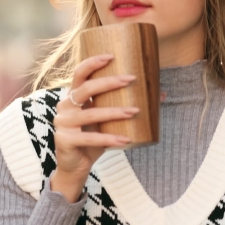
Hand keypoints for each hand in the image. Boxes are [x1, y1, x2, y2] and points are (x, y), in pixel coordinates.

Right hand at [52, 54, 137, 201]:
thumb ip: (126, 106)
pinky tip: (126, 139)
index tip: (112, 56)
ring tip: (135, 111)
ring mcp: (63, 123)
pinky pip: (91, 138)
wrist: (75, 168)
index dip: (93, 63)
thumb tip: (161, 94)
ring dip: (115, 112)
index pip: (79, 73)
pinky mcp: (65, 140)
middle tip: (131, 79)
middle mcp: (64, 106)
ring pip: (91, 113)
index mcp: (73, 97)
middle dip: (109, 82)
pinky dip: (110, 138)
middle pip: (86, 88)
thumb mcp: (108, 122)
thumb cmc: (93, 140)